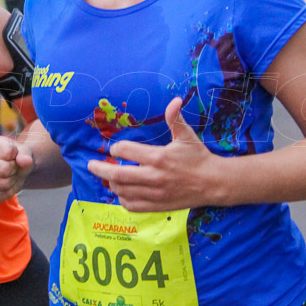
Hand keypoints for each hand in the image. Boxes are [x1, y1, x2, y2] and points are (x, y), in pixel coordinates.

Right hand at [0, 135, 34, 203]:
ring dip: (12, 181)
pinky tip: (6, 184)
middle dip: (14, 169)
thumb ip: (25, 154)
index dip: (16, 155)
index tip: (13, 155)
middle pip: (4, 169)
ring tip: (9, 175)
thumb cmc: (17, 157)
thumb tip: (26, 160)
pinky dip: (8, 192)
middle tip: (12, 166)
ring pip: (3, 184)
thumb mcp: (24, 152)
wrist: (14, 171)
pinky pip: (0, 195)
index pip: (8, 152)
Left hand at [87, 98, 217, 211]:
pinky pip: (132, 205)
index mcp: (159, 157)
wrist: (214, 184)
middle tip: (91, 165)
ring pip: (122, 191)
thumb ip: (176, 119)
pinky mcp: (157, 206)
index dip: (117, 148)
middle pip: (117, 174)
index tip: (116, 148)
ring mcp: (154, 194)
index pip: (126, 151)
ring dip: (111, 183)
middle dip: (100, 169)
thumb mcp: (187, 136)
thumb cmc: (199, 158)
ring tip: (108, 176)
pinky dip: (122, 199)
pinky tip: (122, 192)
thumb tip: (175, 99)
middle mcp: (154, 177)